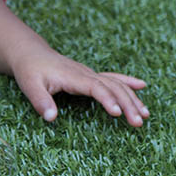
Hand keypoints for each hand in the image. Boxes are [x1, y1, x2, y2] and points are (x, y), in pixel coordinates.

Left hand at [10, 40, 148, 127]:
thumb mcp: (29, 85)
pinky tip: (142, 86)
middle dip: (127, 103)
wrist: (30, 53)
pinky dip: (127, 82)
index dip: (107, 99)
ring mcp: (89, 74)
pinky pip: (112, 77)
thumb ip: (40, 101)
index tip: (117, 113)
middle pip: (111, 86)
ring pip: (115, 83)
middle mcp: (84, 73)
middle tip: (138, 122)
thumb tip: (50, 118)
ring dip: (131, 98)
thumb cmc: (29, 70)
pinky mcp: (89, 76)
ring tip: (145, 115)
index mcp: (72, 76)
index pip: (94, 86)